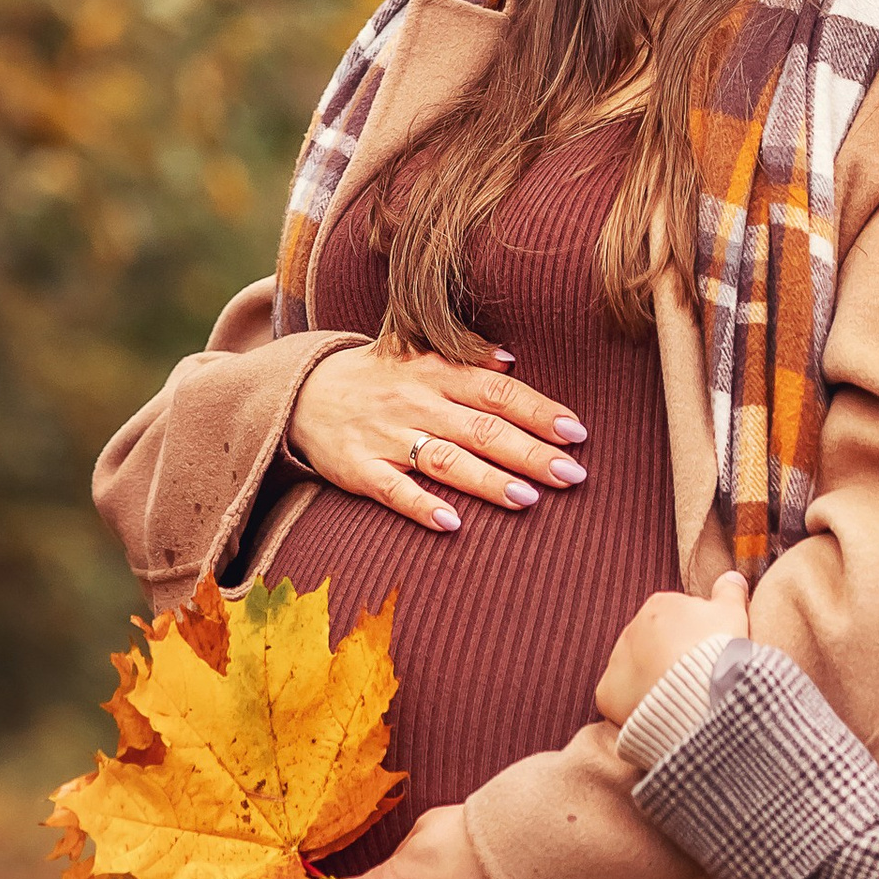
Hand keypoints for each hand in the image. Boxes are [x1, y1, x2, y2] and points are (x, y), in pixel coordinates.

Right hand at [291, 341, 590, 535]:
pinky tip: (451, 524)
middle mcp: (416, 403)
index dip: (539, 411)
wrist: (302, 391)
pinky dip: (420, 506)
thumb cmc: (380, 378)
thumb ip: (468, 360)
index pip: (498, 392)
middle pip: (481, 429)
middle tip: (572, 474)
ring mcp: (387, 437)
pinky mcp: (359, 469)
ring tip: (528, 499)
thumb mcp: (420, 355)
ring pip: (445, 461)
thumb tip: (512, 361)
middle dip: (529, 452)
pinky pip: (393, 490)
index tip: (576, 433)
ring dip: (487, 481)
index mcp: (438, 372)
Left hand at [595, 575, 751, 732]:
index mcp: (659, 606)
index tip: (706, 653)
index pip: (674, 620)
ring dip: (651, 680)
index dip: (693, 639)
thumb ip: (729, 591)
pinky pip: (619, 698)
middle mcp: (632, 629)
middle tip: (693, 676)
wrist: (701, 693)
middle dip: (669, 658)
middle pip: (652, 644)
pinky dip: (634, 705)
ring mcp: (617, 661)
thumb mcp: (732, 613)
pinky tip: (658, 710)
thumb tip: (732, 577)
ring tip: (679, 696)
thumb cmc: (719, 650)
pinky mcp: (608, 693)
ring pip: (635, 670)